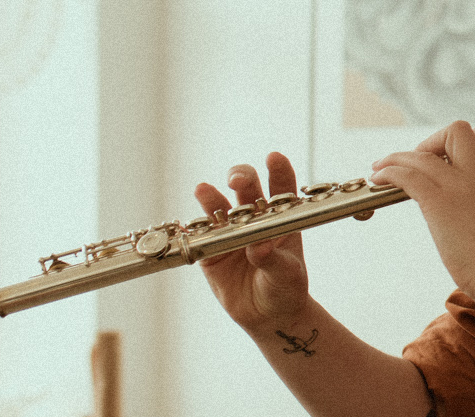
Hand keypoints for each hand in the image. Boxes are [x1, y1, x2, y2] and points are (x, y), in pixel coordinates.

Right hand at [193, 151, 312, 331]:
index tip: (273, 157)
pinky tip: (188, 221)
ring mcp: (231, 232)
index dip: (278, 171)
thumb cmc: (285, 289)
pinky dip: (194, 225)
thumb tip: (259, 248)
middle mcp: (255, 219)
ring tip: (204, 190)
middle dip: (242, 179)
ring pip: (219, 207)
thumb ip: (273, 260)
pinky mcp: (209, 249)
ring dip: (212, 198)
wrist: (266, 316)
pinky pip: (201, 233)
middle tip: (238, 181)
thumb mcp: (287, 276)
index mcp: (282, 219)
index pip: (282, 189)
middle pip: (247, 190)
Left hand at [371, 120, 474, 290]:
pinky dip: (387, 173)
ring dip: (394, 157)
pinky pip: (407, 175)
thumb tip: (460, 201)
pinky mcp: (438, 202)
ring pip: (421, 153)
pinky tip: (378, 180)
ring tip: (379, 167)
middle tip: (419, 160)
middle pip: (458, 130)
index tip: (457, 154)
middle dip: (432, 140)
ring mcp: (458, 186)